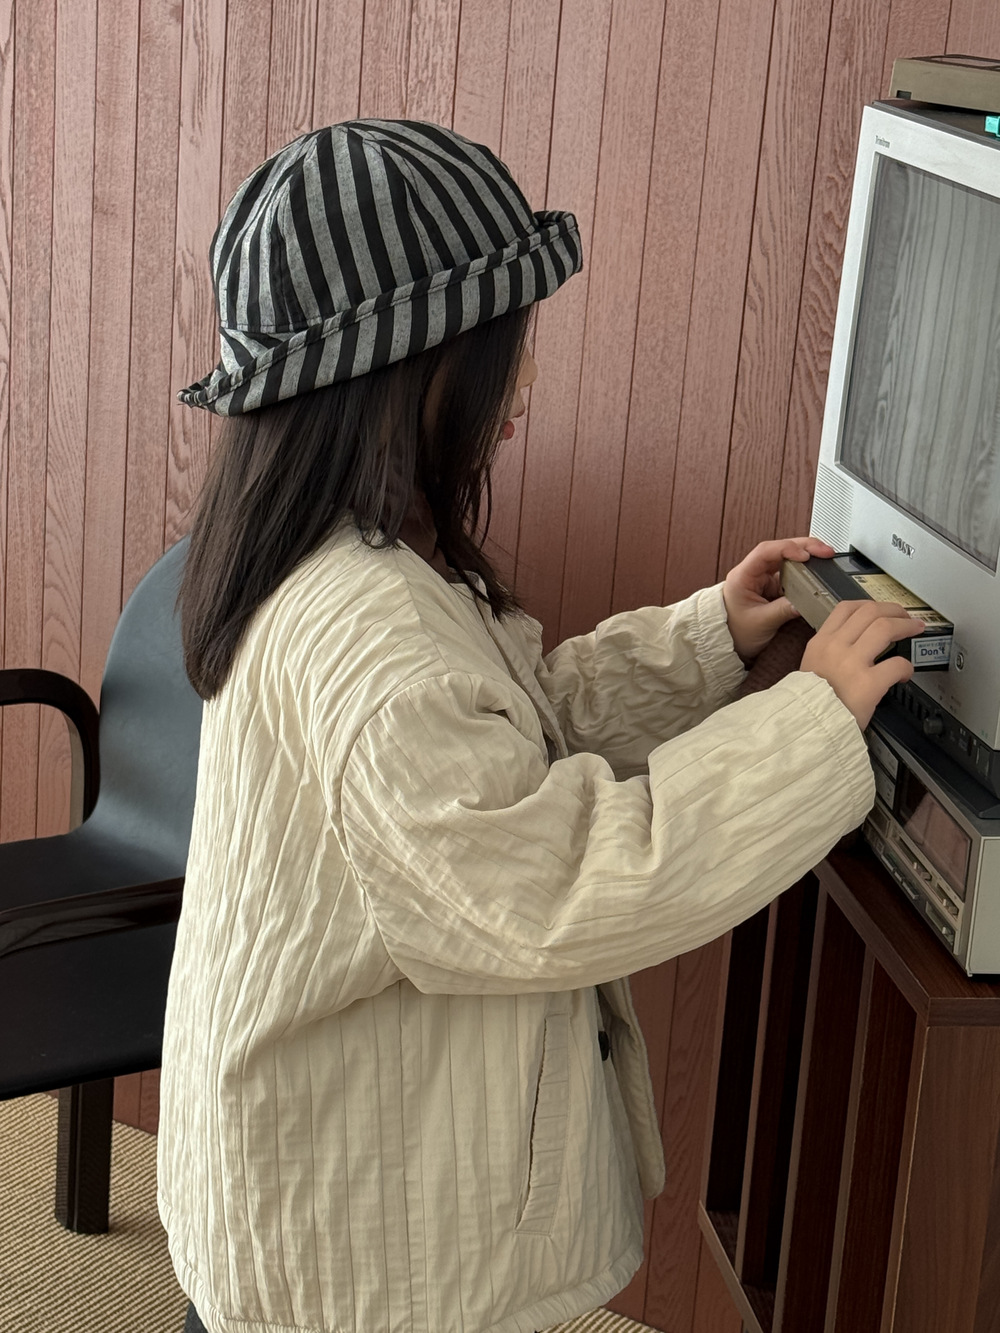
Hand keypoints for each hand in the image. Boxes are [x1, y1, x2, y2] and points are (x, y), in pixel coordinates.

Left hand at [723, 537, 834, 662]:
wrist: (727, 643)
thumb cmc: (734, 632)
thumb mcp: (761, 623)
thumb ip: (784, 610)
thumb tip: (806, 601)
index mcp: (743, 576)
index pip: (765, 551)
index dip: (788, 548)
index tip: (806, 556)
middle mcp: (753, 572)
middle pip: (780, 550)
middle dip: (804, 548)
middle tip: (825, 552)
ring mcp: (763, 578)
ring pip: (787, 559)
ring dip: (806, 558)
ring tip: (825, 559)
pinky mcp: (772, 587)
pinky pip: (791, 574)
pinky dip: (804, 572)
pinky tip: (816, 573)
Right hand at [800, 600, 923, 728]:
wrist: (805, 728)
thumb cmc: (809, 704)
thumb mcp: (810, 669)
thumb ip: (829, 653)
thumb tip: (852, 646)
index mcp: (820, 643)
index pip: (846, 608)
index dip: (870, 605)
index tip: (882, 611)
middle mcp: (835, 647)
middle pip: (870, 612)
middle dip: (894, 611)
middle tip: (905, 618)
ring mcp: (852, 664)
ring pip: (885, 627)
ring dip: (905, 626)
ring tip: (914, 631)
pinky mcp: (868, 684)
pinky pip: (896, 664)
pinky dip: (906, 667)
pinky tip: (905, 674)